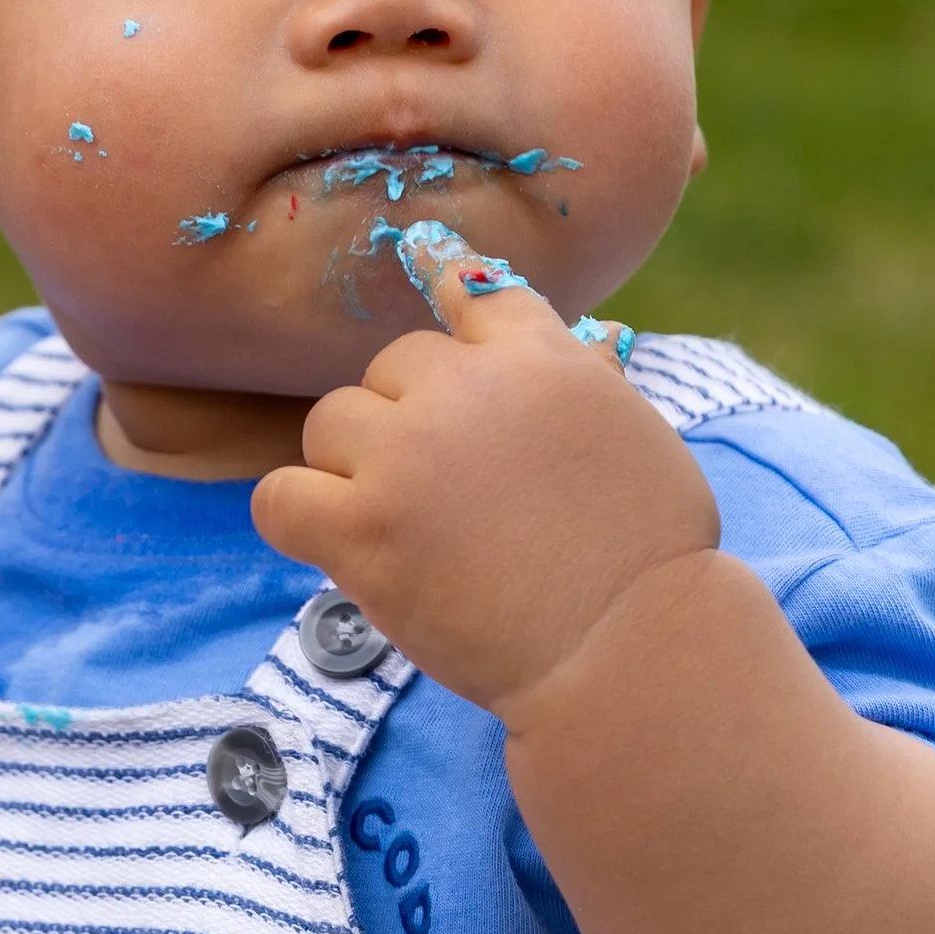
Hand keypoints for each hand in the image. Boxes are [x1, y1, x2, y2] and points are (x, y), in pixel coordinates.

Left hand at [251, 250, 717, 715]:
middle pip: (390, 367)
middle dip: (409, 419)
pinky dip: (299, 518)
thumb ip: (588, 384)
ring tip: (399, 523)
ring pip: (331, 423)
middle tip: (448, 490)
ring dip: (354, 466)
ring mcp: (406, 456)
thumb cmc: (654, 556)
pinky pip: (280, 498)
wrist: (630, 644)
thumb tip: (596, 338)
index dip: (449, 296)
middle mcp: (464, 390)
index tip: (431, 289)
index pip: (474, 293)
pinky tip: (336, 545)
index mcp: (540, 359)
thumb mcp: (637, 436)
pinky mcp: (363, 528)